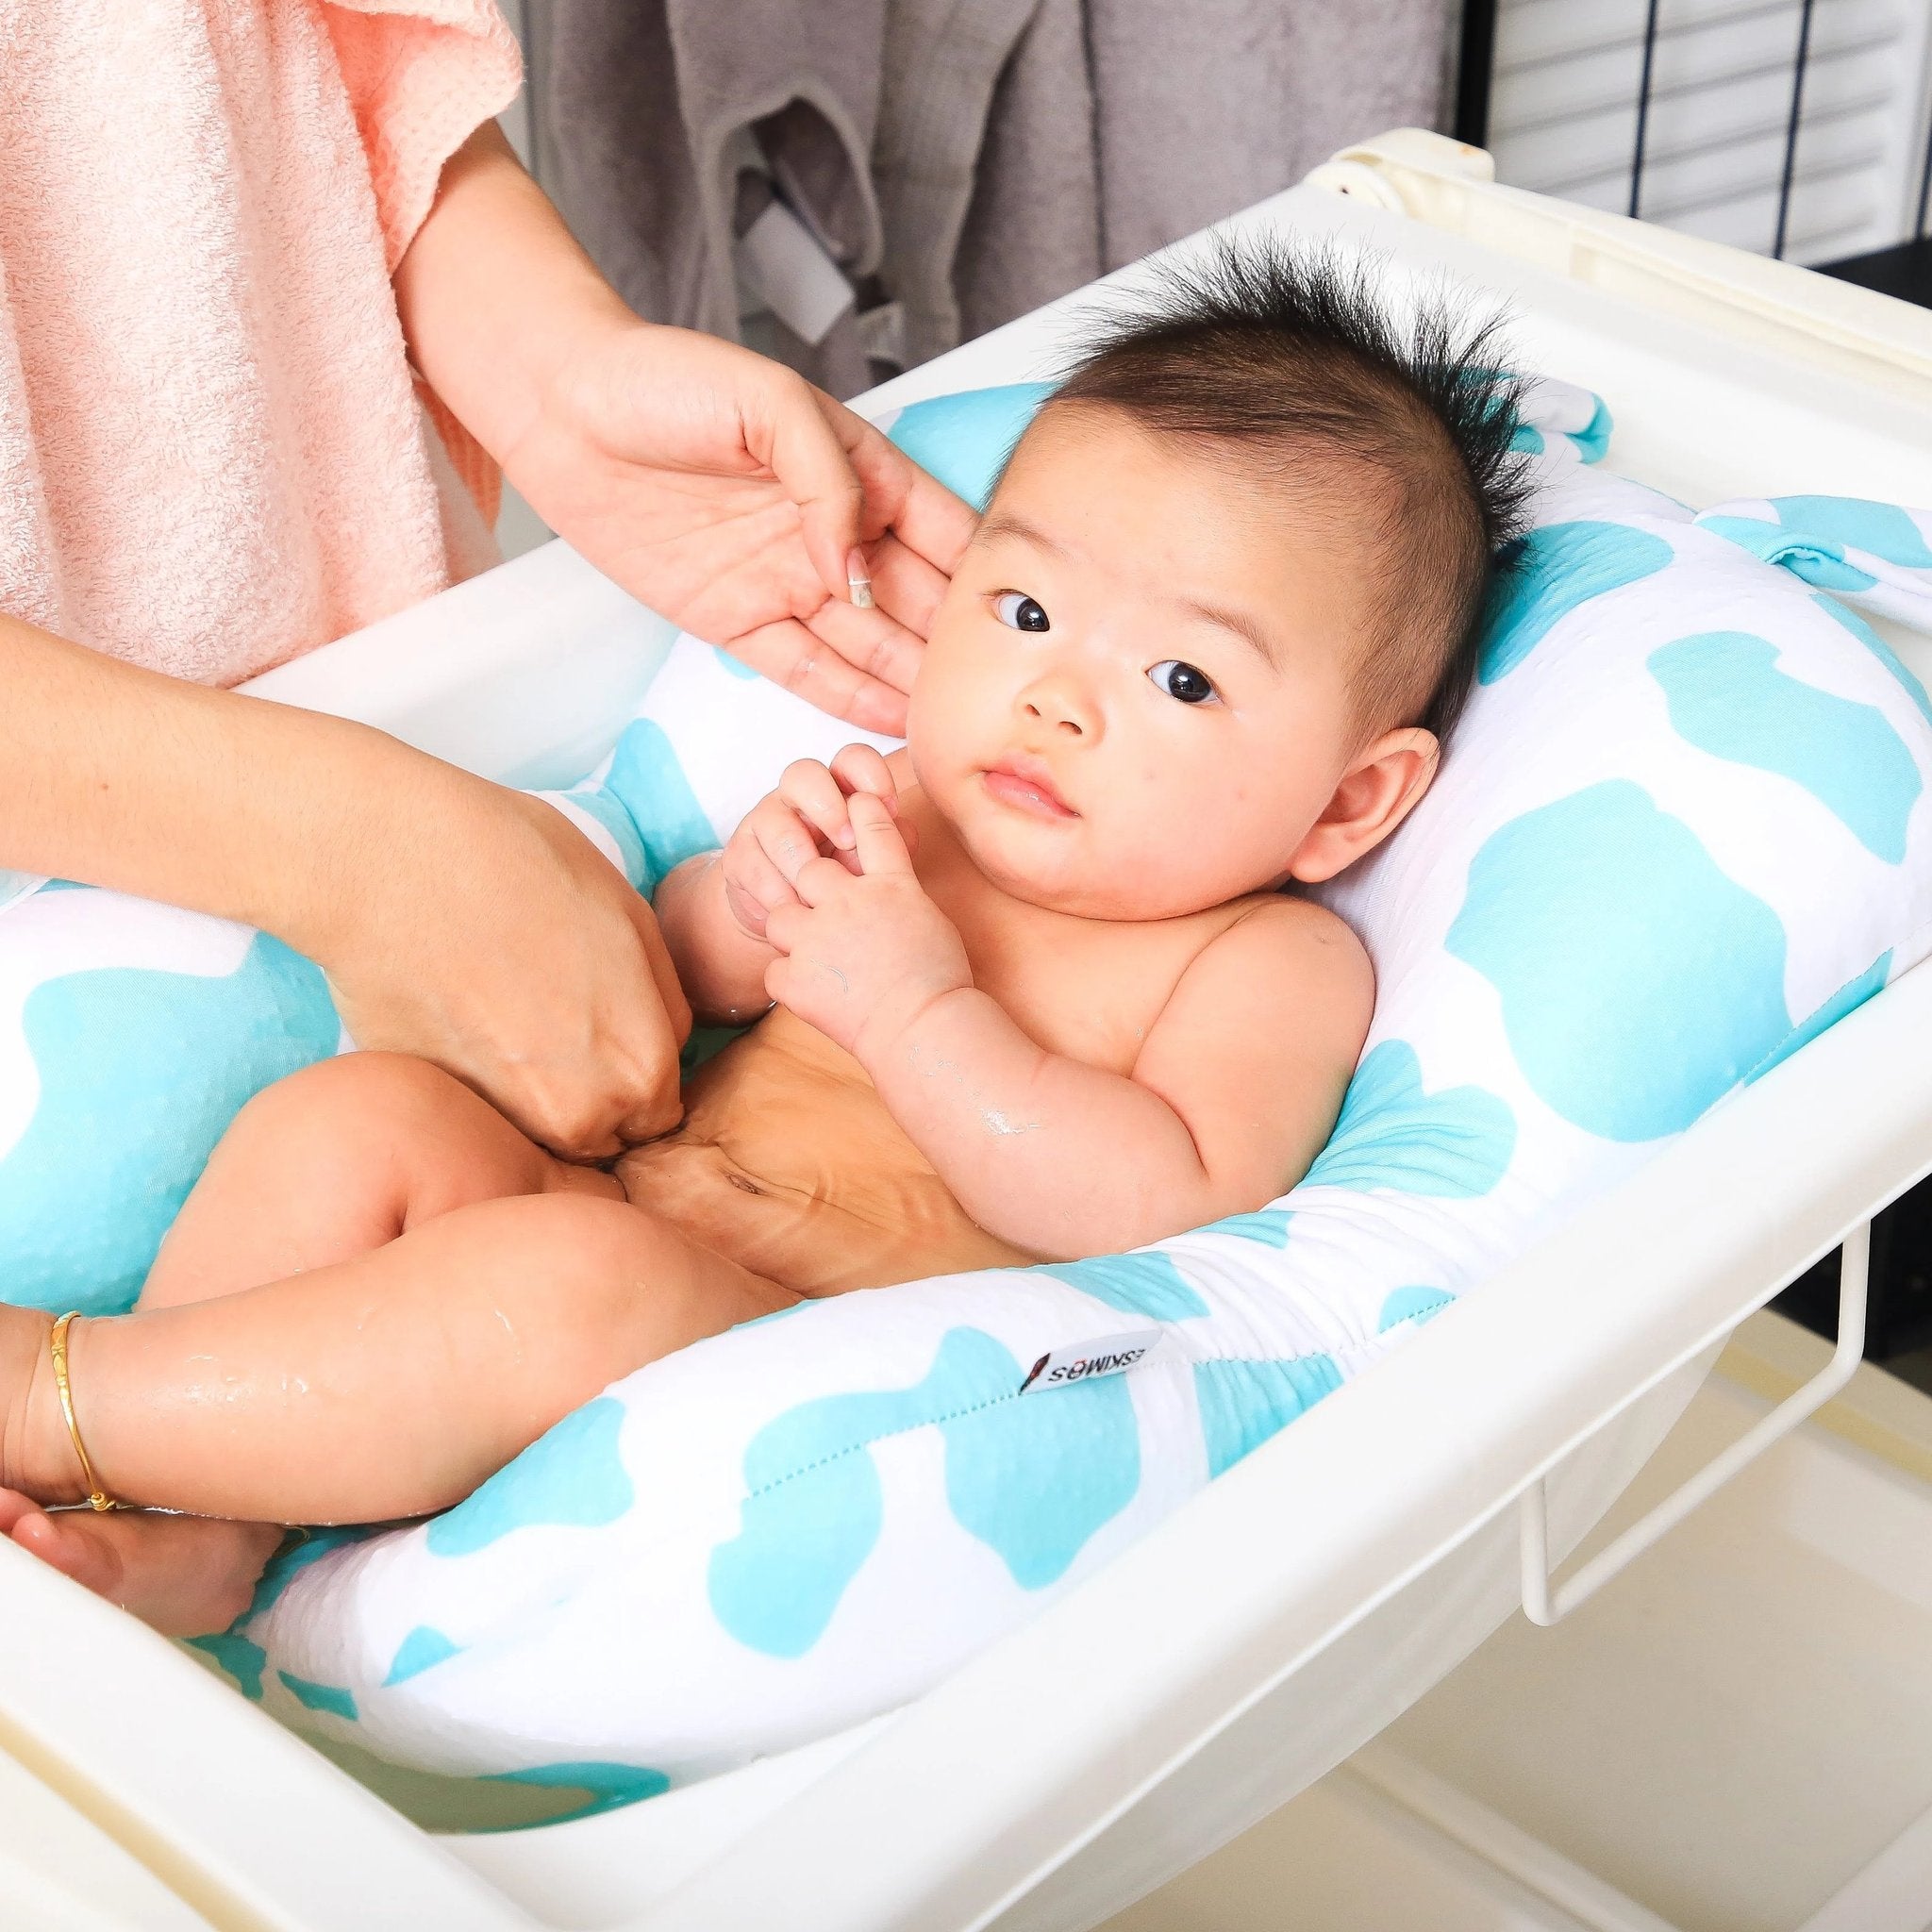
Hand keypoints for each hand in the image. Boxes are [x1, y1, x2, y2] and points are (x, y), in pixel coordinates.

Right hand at [317, 776, 692, 1160]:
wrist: (392, 865)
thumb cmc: (520, 868)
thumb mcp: (635, 921)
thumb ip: (660, 1004)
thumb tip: (661, 1046)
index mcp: (641, 1072)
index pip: (658, 1110)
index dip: (632, 1070)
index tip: (604, 1034)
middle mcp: (578, 1118)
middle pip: (600, 1133)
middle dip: (587, 1093)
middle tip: (550, 1024)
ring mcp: (501, 1121)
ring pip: (535, 1129)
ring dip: (528, 1096)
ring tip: (501, 1019)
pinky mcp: (434, 1106)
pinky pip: (473, 1110)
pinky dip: (472, 1080)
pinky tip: (457, 1018)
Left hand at [504, 323, 974, 733]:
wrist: (560, 408)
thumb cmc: (663, 379)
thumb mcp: (769, 402)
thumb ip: (829, 482)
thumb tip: (854, 568)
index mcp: (862, 472)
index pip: (943, 533)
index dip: (982, 576)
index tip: (1024, 621)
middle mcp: (835, 534)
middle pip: (916, 600)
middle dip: (956, 644)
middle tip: (1004, 695)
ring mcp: (788, 581)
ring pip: (869, 644)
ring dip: (912, 681)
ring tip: (959, 722)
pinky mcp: (737, 621)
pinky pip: (806, 668)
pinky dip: (848, 696)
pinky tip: (893, 720)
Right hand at [720, 745, 914, 941]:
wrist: (796, 920)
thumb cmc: (843, 879)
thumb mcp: (872, 863)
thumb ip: (889, 844)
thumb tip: (903, 831)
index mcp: (839, 790)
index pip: (852, 759)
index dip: (870, 774)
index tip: (889, 808)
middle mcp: (798, 797)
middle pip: (802, 773)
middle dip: (827, 805)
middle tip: (847, 842)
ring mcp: (765, 822)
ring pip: (774, 822)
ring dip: (799, 858)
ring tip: (817, 890)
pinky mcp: (739, 855)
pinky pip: (752, 863)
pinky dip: (775, 889)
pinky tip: (793, 907)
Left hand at [761, 793, 969, 1060]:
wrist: (924, 1031)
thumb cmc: (941, 981)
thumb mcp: (931, 920)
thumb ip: (901, 894)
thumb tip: (887, 888)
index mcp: (892, 885)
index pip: (872, 824)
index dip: (861, 810)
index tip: (856, 803)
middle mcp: (849, 902)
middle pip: (811, 868)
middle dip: (812, 885)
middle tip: (826, 913)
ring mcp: (817, 938)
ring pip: (780, 916)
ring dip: (794, 933)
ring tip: (820, 958)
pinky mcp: (795, 978)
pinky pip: (775, 970)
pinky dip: (791, 982)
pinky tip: (818, 994)